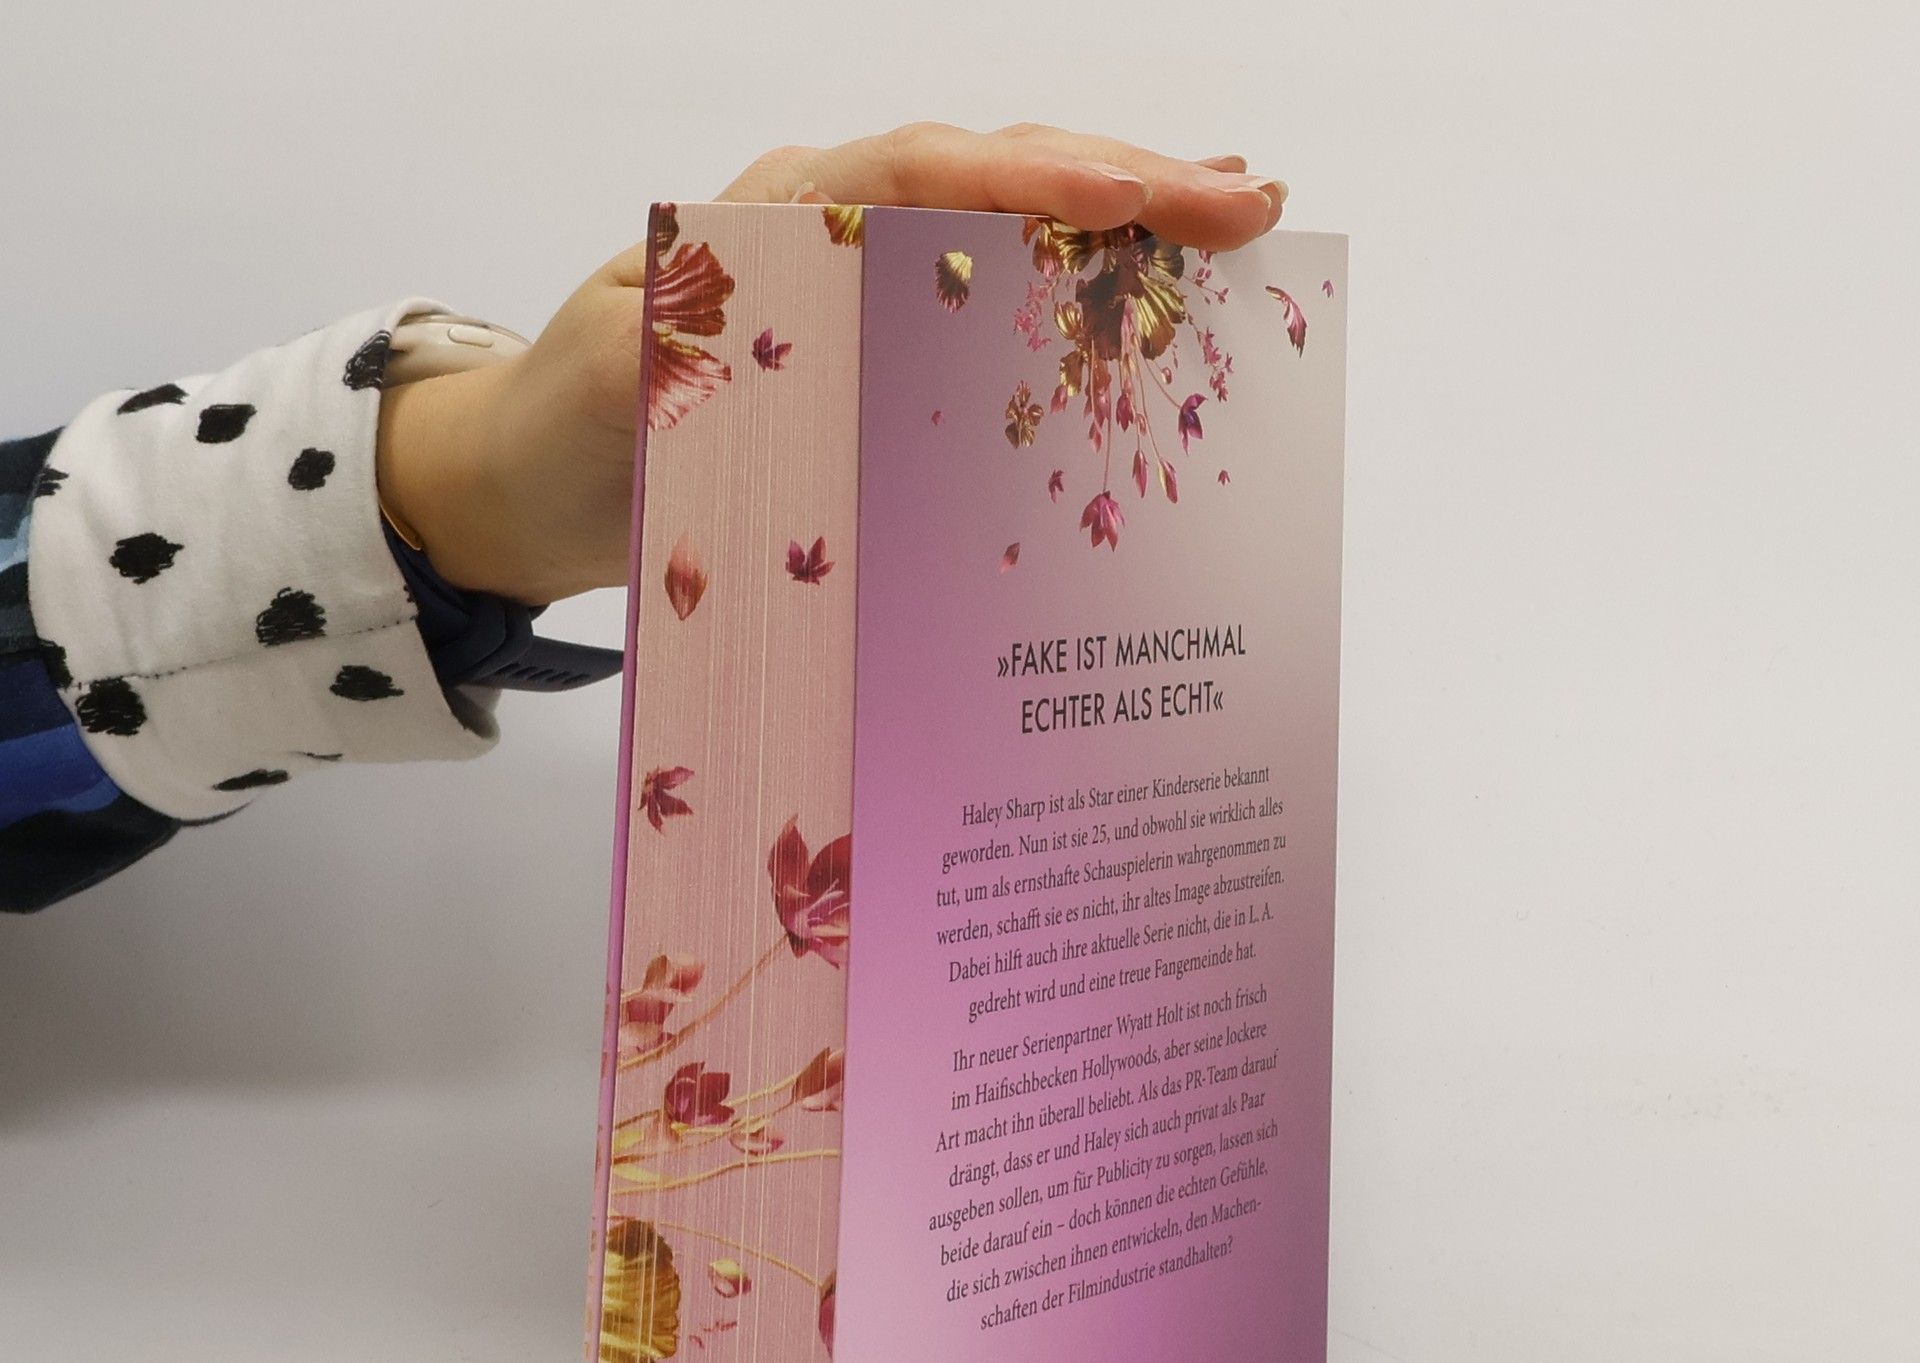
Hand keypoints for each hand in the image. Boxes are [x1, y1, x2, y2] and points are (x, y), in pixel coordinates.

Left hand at [377, 125, 1287, 606]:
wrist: (527, 481)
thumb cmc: (567, 432)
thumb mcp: (615, 388)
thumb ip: (700, 349)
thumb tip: (815, 334)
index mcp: (772, 217)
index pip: (930, 174)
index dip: (1047, 183)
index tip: (1156, 199)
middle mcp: (826, 225)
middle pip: (993, 175)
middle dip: (1125, 180)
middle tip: (1249, 202)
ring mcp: (854, 278)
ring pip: (1002, 224)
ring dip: (1114, 223)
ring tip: (1226, 223)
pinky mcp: (869, 341)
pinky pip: (981, 298)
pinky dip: (1062, 293)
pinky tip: (1132, 306)